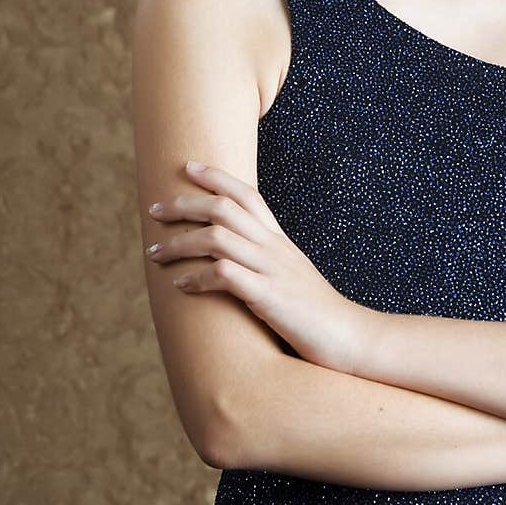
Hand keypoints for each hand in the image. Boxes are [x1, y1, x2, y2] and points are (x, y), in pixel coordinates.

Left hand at [145, 160, 367, 372]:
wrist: (350, 338)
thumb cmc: (317, 315)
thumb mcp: (291, 278)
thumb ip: (267, 265)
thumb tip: (236, 265)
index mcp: (280, 241)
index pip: (247, 194)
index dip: (216, 176)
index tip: (187, 166)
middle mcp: (275, 248)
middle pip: (225, 208)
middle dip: (184, 204)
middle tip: (155, 209)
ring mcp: (272, 271)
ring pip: (218, 238)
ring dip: (180, 242)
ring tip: (155, 253)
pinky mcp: (269, 298)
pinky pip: (225, 276)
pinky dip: (197, 277)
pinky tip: (181, 285)